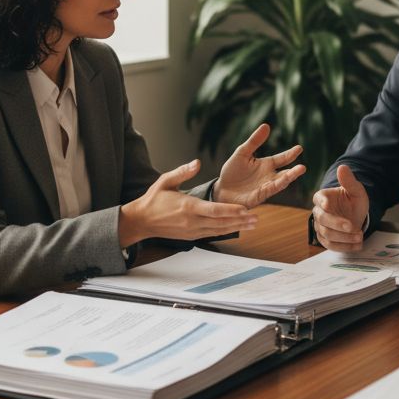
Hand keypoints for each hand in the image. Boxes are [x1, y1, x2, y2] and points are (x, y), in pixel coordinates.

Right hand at [118, 159, 257, 246]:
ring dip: (237, 227)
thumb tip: (197, 162)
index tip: (245, 209)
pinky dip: (225, 230)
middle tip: (257, 218)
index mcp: (187, 206)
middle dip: (240, 220)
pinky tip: (237, 227)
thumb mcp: (165, 181)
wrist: (141, 221)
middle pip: (221, 222)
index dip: (231, 210)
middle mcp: (191, 221)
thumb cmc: (153, 199)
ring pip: (219, 230)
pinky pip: (212, 233)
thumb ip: (182, 171)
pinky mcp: (191, 236)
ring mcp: (192, 231)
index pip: (214, 210)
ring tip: (253, 224)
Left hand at [214, 123, 305, 207]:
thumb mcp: (242, 153)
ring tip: (297, 173)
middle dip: (294, 171)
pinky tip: (283, 182)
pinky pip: (269, 191)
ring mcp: (265, 187)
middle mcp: (268, 176)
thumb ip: (254, 141)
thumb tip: (266, 125)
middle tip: (303, 167)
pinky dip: (276, 186)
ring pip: (280, 183)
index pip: (281, 159)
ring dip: (288, 179)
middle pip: (285, 173)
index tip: (299, 148)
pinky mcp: (258, 196)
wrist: (221, 190)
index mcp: (266, 165)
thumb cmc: (232, 172)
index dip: (290, 154)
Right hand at [311, 164, 368, 250]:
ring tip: (359, 236)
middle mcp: (319, 212)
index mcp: (322, 197)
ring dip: (344, 238)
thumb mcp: (356, 190)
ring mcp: (321, 227)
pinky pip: (331, 245)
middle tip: (353, 227)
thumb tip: (342, 167)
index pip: (318, 199)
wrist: (356, 215)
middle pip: (322, 219)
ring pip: (327, 234)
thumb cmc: (353, 201)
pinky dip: (345, 247)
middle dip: (338, 224)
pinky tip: (357, 245)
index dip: (322, 202)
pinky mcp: (326, 239)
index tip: (328, 205)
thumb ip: (349, 181)